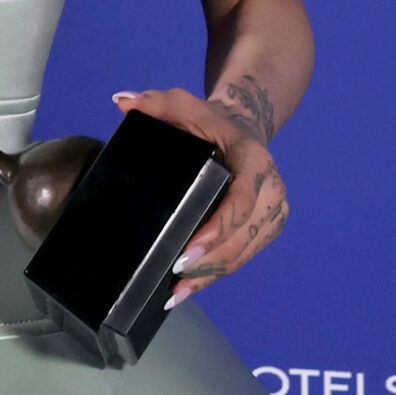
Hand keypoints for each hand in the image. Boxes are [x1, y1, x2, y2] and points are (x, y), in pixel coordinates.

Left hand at [110, 87, 289, 310]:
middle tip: (174, 276)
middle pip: (242, 237)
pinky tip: (191, 288)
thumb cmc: (208, 121)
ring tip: (177, 292)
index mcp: (254, 160)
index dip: (217, 231)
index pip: (240, 203)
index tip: (188, 251)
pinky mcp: (267, 228)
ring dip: (211, 276)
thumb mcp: (183, 105)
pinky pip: (243, 256)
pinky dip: (217, 274)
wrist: (241, 130)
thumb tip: (122, 102)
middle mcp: (272, 190)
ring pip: (243, 253)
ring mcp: (272, 213)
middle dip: (209, 262)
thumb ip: (155, 103)